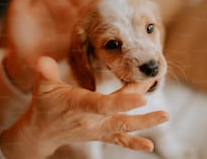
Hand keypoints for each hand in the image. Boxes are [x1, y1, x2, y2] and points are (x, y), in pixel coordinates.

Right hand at [1, 56, 168, 158]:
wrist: (42, 133)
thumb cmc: (43, 106)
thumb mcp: (41, 88)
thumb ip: (45, 74)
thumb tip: (43, 60)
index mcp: (78, 105)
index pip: (102, 105)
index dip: (122, 102)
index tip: (142, 98)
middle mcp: (91, 120)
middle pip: (119, 112)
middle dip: (137, 98)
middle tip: (153, 83)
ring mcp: (98, 129)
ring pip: (124, 126)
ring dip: (145, 121)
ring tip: (165, 116)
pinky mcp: (100, 134)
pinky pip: (119, 140)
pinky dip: (134, 143)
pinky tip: (149, 145)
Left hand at [5, 0, 117, 90]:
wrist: (24, 61)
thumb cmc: (17, 35)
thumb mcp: (18, 10)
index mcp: (52, 1)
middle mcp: (65, 10)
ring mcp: (73, 24)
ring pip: (90, 8)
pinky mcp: (78, 38)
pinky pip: (92, 27)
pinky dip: (101, 21)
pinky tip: (111, 15)